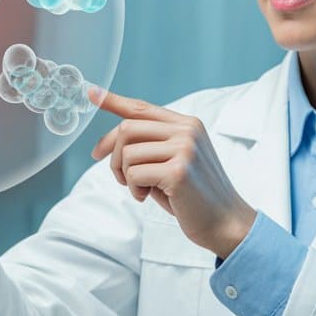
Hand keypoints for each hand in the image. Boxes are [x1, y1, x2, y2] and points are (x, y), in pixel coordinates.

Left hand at [89, 88, 256, 258]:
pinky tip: (148, 196)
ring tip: (142, 189)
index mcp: (187, 124)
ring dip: (125, 176)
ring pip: (127, 153)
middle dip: (113, 155)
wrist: (225, 221)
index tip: (91, 93)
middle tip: (119, 177)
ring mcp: (184, 148)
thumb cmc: (193, 195)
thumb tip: (109, 142)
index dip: (113, 101)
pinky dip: (134, 189)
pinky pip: (134, 174)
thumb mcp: (173, 161)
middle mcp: (187, 130)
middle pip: (127, 128)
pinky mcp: (178, 171)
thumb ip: (151, 145)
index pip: (142, 108)